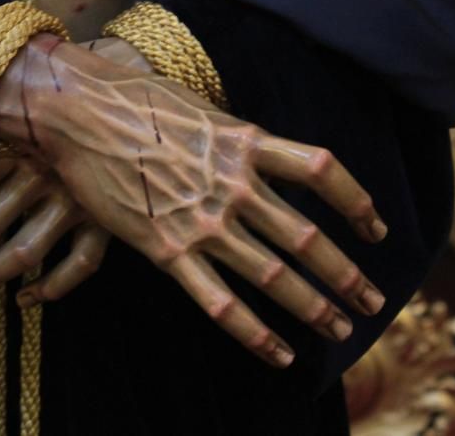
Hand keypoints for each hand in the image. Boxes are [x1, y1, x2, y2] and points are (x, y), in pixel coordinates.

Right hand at [0, 35, 388, 367]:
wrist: (78, 113)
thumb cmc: (133, 101)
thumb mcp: (198, 107)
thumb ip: (232, 137)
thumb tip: (252, 151)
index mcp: (245, 142)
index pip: (323, 171)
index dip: (358, 202)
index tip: (376, 228)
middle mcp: (233, 184)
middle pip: (307, 236)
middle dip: (345, 275)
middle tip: (372, 301)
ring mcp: (203, 220)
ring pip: (274, 274)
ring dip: (314, 307)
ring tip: (340, 329)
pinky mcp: (168, 249)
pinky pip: (221, 302)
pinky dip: (255, 333)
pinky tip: (279, 354)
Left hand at [0, 39, 144, 302]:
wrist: (129, 86)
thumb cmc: (62, 94)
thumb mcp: (18, 107)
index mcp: (12, 145)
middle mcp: (40, 174)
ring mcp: (75, 199)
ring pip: (22, 254)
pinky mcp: (107, 217)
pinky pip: (79, 265)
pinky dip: (49, 288)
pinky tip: (24, 297)